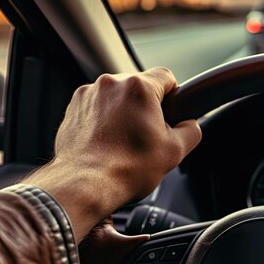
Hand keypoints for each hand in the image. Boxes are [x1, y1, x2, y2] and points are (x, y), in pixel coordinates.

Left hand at [25, 68, 201, 241]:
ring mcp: (88, 95)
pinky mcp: (73, 108)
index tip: (169, 115)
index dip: (173, 96)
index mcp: (138, 88)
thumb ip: (191, 130)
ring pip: (117, 97)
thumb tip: (189, 124)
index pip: (166, 77)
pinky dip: (103, 120)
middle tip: (146, 136)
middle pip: (139, 87)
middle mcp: (110, 84)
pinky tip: (106, 143)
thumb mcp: (174, 152)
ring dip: (123, 113)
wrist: (84, 185)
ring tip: (123, 143)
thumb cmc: (126, 169)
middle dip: (145, 107)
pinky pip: (96, 107)